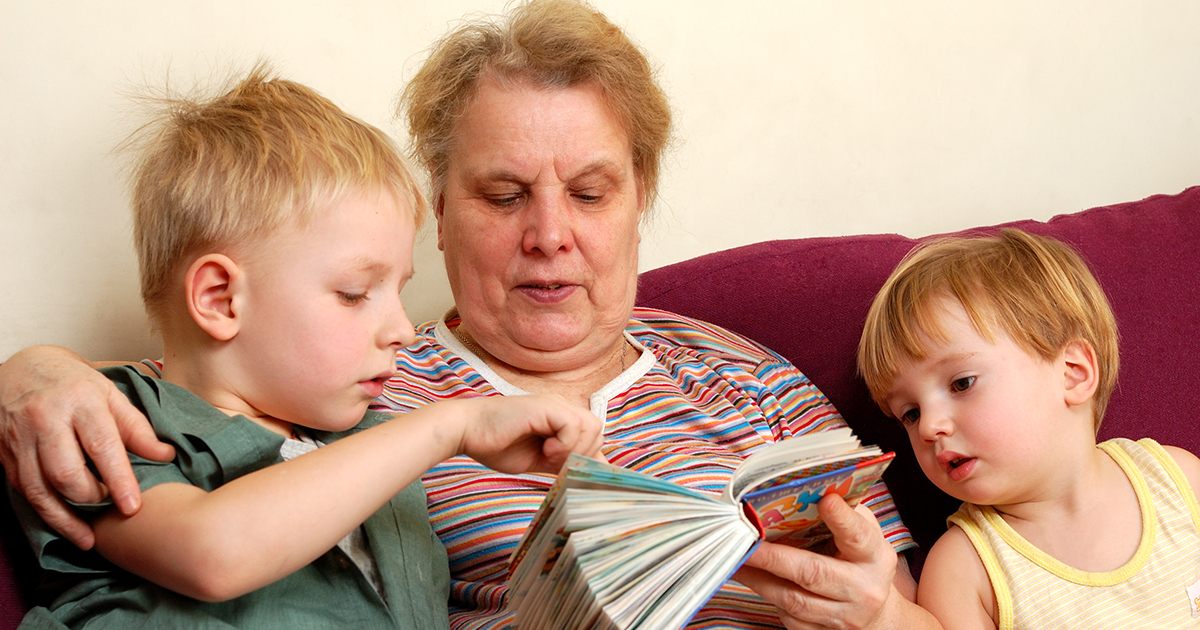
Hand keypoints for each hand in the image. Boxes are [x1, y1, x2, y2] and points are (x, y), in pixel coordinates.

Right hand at [0, 346, 173, 548]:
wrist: (21, 369)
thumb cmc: (74, 382)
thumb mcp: (110, 394)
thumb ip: (136, 427)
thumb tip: (166, 455)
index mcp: (80, 401)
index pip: (102, 445)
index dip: (118, 480)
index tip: (132, 507)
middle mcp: (46, 419)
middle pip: (67, 473)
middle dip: (92, 499)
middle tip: (112, 510)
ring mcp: (21, 439)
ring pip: (40, 489)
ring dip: (65, 519)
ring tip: (89, 537)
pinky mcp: (5, 454)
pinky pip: (24, 491)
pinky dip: (45, 512)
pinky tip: (64, 525)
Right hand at [457, 394, 603, 473]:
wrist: (467, 431)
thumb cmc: (497, 446)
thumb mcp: (540, 460)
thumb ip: (565, 462)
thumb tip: (592, 474)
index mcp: (561, 418)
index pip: (595, 437)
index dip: (589, 459)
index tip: (572, 475)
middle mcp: (562, 407)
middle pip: (598, 433)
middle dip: (582, 455)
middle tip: (554, 463)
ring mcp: (555, 404)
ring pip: (591, 427)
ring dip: (573, 449)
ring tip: (548, 456)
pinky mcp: (547, 406)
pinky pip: (574, 425)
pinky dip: (565, 443)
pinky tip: (545, 449)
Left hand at [735, 495, 903, 629]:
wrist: (877, 616)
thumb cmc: (860, 562)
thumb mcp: (863, 534)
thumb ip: (842, 512)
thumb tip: (806, 486)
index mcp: (874, 556)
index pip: (857, 535)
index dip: (842, 519)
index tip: (826, 500)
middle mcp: (863, 589)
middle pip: (813, 573)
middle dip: (774, 557)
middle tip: (745, 540)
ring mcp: (844, 617)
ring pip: (794, 599)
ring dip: (759, 578)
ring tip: (736, 558)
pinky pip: (789, 617)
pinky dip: (766, 595)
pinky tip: (751, 578)